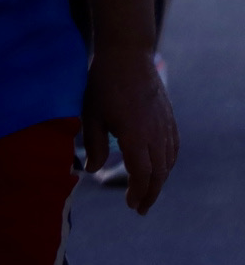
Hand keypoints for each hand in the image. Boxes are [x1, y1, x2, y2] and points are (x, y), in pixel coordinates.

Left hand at [83, 46, 176, 213]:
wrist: (127, 56)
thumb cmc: (103, 84)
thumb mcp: (91, 115)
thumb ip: (93, 145)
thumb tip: (91, 170)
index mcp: (136, 136)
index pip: (142, 173)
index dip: (139, 192)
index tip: (132, 206)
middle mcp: (156, 133)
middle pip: (159, 172)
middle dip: (151, 193)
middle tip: (140, 208)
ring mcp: (165, 124)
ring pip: (168, 161)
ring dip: (160, 179)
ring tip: (148, 191)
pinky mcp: (168, 116)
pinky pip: (173, 147)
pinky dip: (168, 162)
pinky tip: (160, 168)